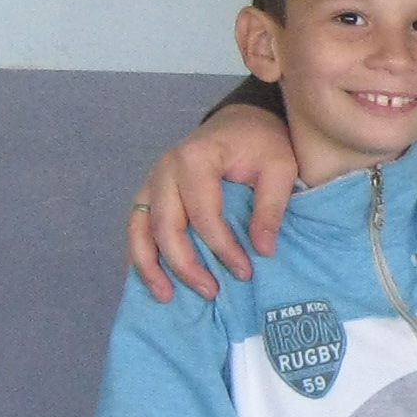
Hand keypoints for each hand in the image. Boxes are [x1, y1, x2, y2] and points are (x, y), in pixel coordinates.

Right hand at [125, 104, 302, 300]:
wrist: (242, 120)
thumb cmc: (262, 142)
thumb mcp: (279, 167)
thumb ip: (271, 207)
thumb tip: (262, 251)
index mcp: (196, 158)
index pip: (203, 215)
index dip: (222, 248)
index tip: (245, 272)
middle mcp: (165, 169)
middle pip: (166, 227)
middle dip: (185, 265)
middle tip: (210, 292)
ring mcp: (152, 180)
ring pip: (139, 229)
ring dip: (150, 266)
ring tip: (167, 297)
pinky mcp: (150, 191)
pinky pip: (136, 227)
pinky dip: (139, 254)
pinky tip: (151, 279)